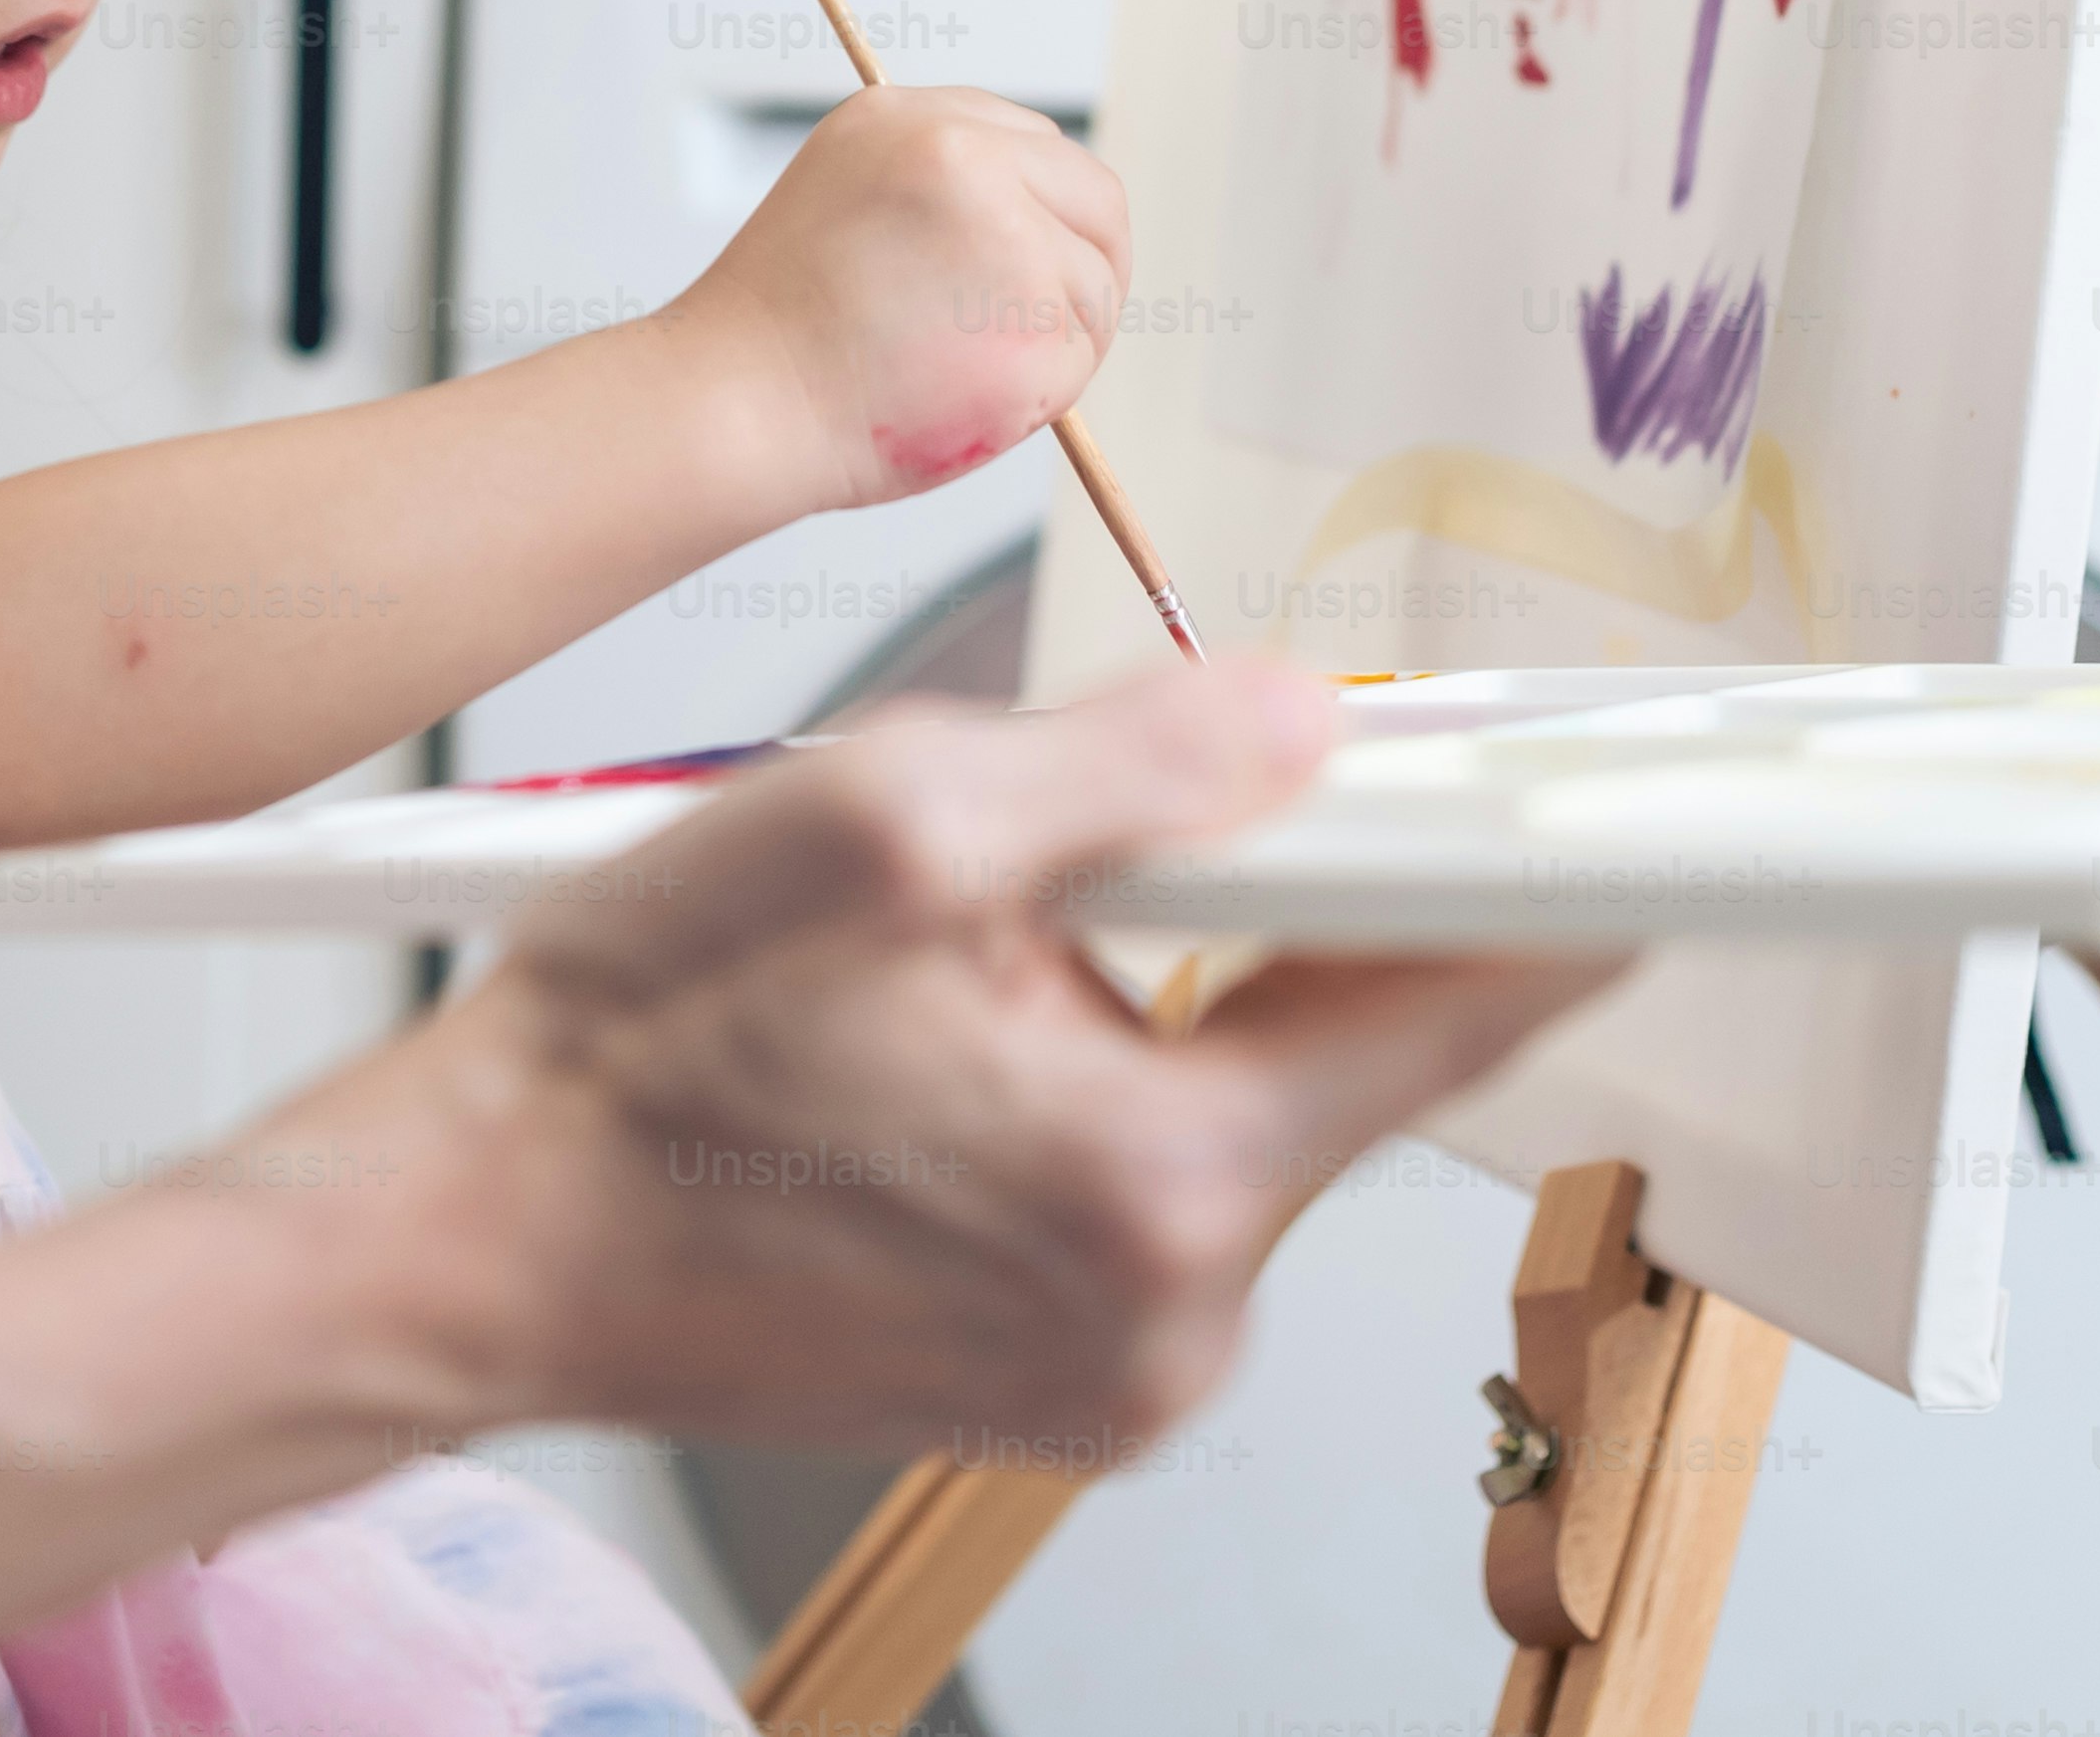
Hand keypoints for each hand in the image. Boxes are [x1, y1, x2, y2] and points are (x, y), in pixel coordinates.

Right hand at [258, 662, 1619, 1456]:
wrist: (469, 1244)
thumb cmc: (635, 1053)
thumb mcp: (884, 826)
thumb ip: (1135, 764)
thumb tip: (1309, 719)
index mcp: (1158, 1179)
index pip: (1457, 1007)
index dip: (1545, 875)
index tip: (1630, 795)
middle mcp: (1175, 1313)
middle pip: (1342, 1053)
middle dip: (1272, 910)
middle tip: (1121, 818)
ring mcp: (1123, 1368)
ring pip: (1241, 1113)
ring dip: (1168, 1000)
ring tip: (963, 955)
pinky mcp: (1065, 1379)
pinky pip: (1157, 1190)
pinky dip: (1106, 1091)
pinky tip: (953, 1045)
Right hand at [674, 84, 1129, 514]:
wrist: (737, 401)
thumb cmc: (783, 324)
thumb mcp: (848, 193)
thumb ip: (941, 178)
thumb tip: (1040, 207)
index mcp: (916, 119)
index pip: (1043, 147)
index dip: (1053, 211)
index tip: (1041, 257)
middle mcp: (967, 158)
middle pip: (1098, 203)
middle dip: (1092, 267)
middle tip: (1052, 324)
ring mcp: (1009, 238)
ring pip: (1092, 290)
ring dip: (1054, 340)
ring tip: (962, 371)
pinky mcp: (1031, 324)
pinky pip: (1075, 360)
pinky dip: (1039, 393)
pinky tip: (961, 397)